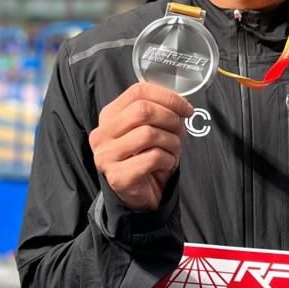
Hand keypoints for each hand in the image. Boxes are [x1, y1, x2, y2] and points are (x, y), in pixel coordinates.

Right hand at [89, 82, 193, 211]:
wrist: (138, 195)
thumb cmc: (145, 158)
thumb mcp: (147, 129)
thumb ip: (156, 112)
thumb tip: (181, 105)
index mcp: (109, 116)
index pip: (138, 92)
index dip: (167, 97)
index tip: (186, 108)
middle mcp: (102, 134)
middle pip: (143, 111)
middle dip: (171, 119)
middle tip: (180, 131)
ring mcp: (106, 156)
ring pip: (149, 134)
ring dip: (172, 142)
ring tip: (173, 150)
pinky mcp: (118, 176)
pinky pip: (153, 158)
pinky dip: (169, 160)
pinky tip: (165, 164)